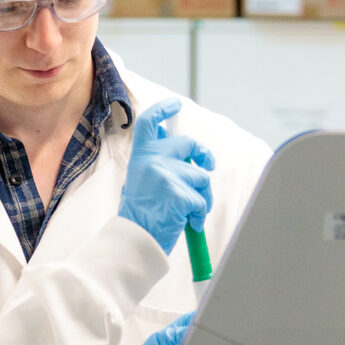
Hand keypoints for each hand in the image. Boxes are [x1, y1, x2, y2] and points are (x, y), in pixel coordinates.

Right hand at [118, 98, 214, 253]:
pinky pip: (202, 200)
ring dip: (202, 195)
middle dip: (203, 155)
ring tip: (190, 211)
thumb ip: (157, 160)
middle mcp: (153, 159)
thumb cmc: (141, 213)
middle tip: (209, 164)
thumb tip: (179, 146)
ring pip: (201, 176)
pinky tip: (190, 223)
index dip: (164, 109)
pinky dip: (200, 214)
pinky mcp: (179, 194)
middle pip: (188, 144)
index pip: (151, 121)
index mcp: (141, 155)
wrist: (135, 240)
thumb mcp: (141, 179)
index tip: (176, 104)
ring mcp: (166, 175)